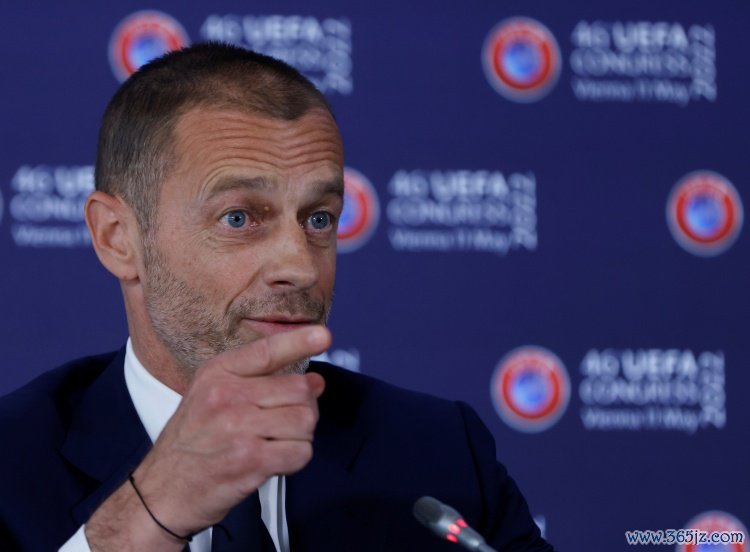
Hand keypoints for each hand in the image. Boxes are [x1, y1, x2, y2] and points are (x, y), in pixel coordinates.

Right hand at [86, 325, 329, 549]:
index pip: (267, 351)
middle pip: (299, 390)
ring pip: (305, 420)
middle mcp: (227, 396)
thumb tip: (316, 382)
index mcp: (217, 374)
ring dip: (300, 435)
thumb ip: (261, 383)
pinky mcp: (251, 460)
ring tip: (276, 442)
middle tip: (285, 422)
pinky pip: (301, 452)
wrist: (161, 492)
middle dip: (304, 407)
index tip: (323, 336)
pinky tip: (275, 460)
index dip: (299, 341)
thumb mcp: (212, 396)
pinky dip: (296, 458)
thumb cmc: (192, 443)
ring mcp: (239, 428)